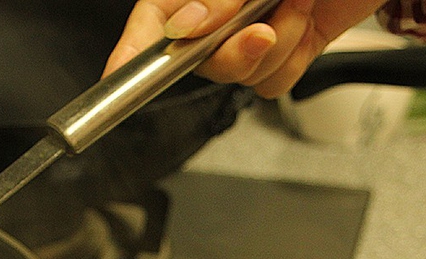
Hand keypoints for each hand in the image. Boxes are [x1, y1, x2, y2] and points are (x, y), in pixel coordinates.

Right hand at [102, 0, 384, 97]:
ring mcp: (250, 33)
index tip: (118, 73)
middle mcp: (220, 12)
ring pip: (239, 77)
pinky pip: (272, 84)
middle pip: (196, 60)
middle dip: (235, 51)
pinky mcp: (283, 50)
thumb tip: (186, 25)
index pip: (155, 18)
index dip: (133, 48)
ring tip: (298, 4)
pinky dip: (295, 61)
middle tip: (266, 25)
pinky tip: (308, 25)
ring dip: (278, 48)